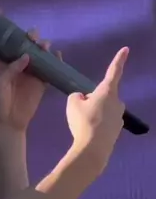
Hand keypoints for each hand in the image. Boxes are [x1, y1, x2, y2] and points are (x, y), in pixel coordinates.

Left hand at [0, 28, 51, 131]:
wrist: (7, 123)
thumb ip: (11, 68)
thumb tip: (26, 56)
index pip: (0, 42)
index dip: (2, 28)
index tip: (2, 11)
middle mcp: (15, 64)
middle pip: (22, 44)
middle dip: (27, 36)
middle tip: (32, 35)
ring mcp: (29, 72)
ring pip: (37, 54)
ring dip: (41, 47)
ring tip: (44, 45)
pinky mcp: (40, 82)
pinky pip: (49, 68)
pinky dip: (54, 60)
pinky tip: (56, 55)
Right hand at [66, 47, 127, 171]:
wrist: (93, 149)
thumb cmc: (83, 122)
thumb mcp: (72, 104)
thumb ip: (76, 96)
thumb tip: (82, 99)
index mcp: (107, 91)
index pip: (113, 71)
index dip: (119, 59)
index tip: (126, 49)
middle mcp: (117, 102)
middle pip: (103, 95)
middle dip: (93, 99)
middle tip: (80, 110)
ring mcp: (119, 117)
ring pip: (103, 109)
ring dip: (94, 113)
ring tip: (82, 124)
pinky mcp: (116, 130)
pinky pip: (104, 122)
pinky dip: (96, 125)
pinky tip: (88, 133)